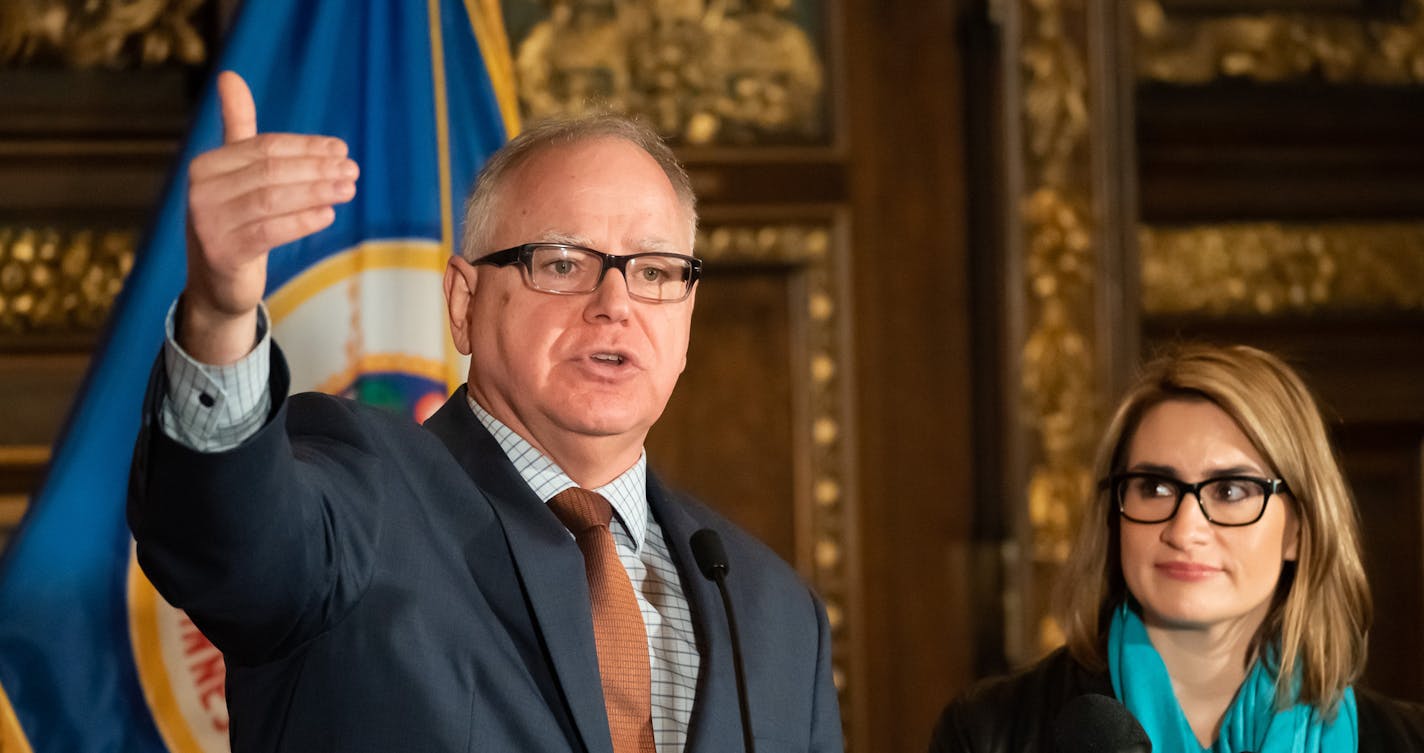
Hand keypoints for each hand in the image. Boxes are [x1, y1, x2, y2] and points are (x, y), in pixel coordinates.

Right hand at [179, 71, 358, 363]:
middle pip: (271, 171)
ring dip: (316, 191)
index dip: (306, 147)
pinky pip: (269, 231)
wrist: (217, 285)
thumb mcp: (236, 175)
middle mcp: (200, 191)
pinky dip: (302, 221)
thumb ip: (238, 128)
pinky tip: (328, 215)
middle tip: (352, 170)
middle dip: (317, 168)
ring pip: (272, 199)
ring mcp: (208, 223)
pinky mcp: (223, 253)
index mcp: (206, 166)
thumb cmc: (236, 221)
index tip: (341, 148)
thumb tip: (230, 75)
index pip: (264, 148)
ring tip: (348, 189)